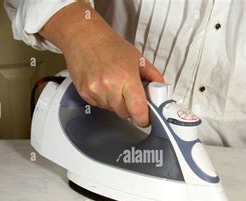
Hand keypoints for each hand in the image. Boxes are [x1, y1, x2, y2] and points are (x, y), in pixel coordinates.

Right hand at [40, 2, 163, 126]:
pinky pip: (99, 105)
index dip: (143, 119)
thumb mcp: (138, 58)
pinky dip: (103, 99)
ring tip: (112, 83)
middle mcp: (109, 86)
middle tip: (128, 93)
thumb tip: (161, 90)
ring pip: (111, 110)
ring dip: (115, 103)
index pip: (137, 109)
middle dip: (129, 108)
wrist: (84, 36)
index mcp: (126, 76)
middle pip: (124, 113)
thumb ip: (153, 76)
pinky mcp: (84, 94)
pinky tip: (102, 84)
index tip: (146, 120)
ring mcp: (95, 91)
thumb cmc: (110, 45)